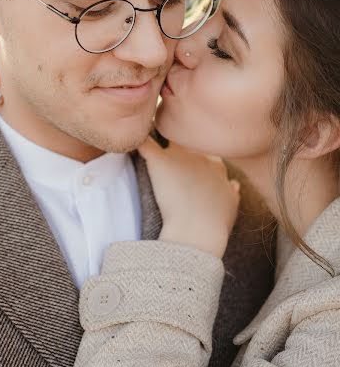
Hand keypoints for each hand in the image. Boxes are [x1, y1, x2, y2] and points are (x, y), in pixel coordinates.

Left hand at [138, 137, 240, 257]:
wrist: (197, 231)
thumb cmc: (214, 224)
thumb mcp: (231, 207)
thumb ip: (232, 193)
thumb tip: (234, 184)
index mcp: (217, 166)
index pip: (206, 149)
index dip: (196, 153)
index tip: (188, 160)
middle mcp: (200, 156)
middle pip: (188, 139)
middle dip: (180, 139)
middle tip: (170, 145)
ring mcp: (180, 156)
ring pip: (168, 134)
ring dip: (160, 134)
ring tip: (149, 134)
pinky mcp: (160, 161)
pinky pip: (145, 143)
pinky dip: (138, 141)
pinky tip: (131, 140)